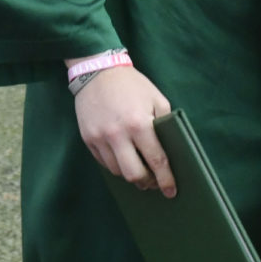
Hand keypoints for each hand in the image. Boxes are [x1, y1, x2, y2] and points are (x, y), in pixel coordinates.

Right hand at [76, 66, 175, 196]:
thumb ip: (165, 124)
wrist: (97, 70)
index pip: (156, 160)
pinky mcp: (87, 138)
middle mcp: (117, 134)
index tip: (171, 191)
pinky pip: (103, 162)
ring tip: (138, 167)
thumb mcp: (156, 99)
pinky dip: (115, 164)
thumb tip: (172, 151)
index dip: (166, 180)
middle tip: (153, 182)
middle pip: (134, 174)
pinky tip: (123, 156)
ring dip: (130, 173)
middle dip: (147, 183)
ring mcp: (99, 137)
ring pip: (117, 171)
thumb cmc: (132, 85)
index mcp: (139, 123)